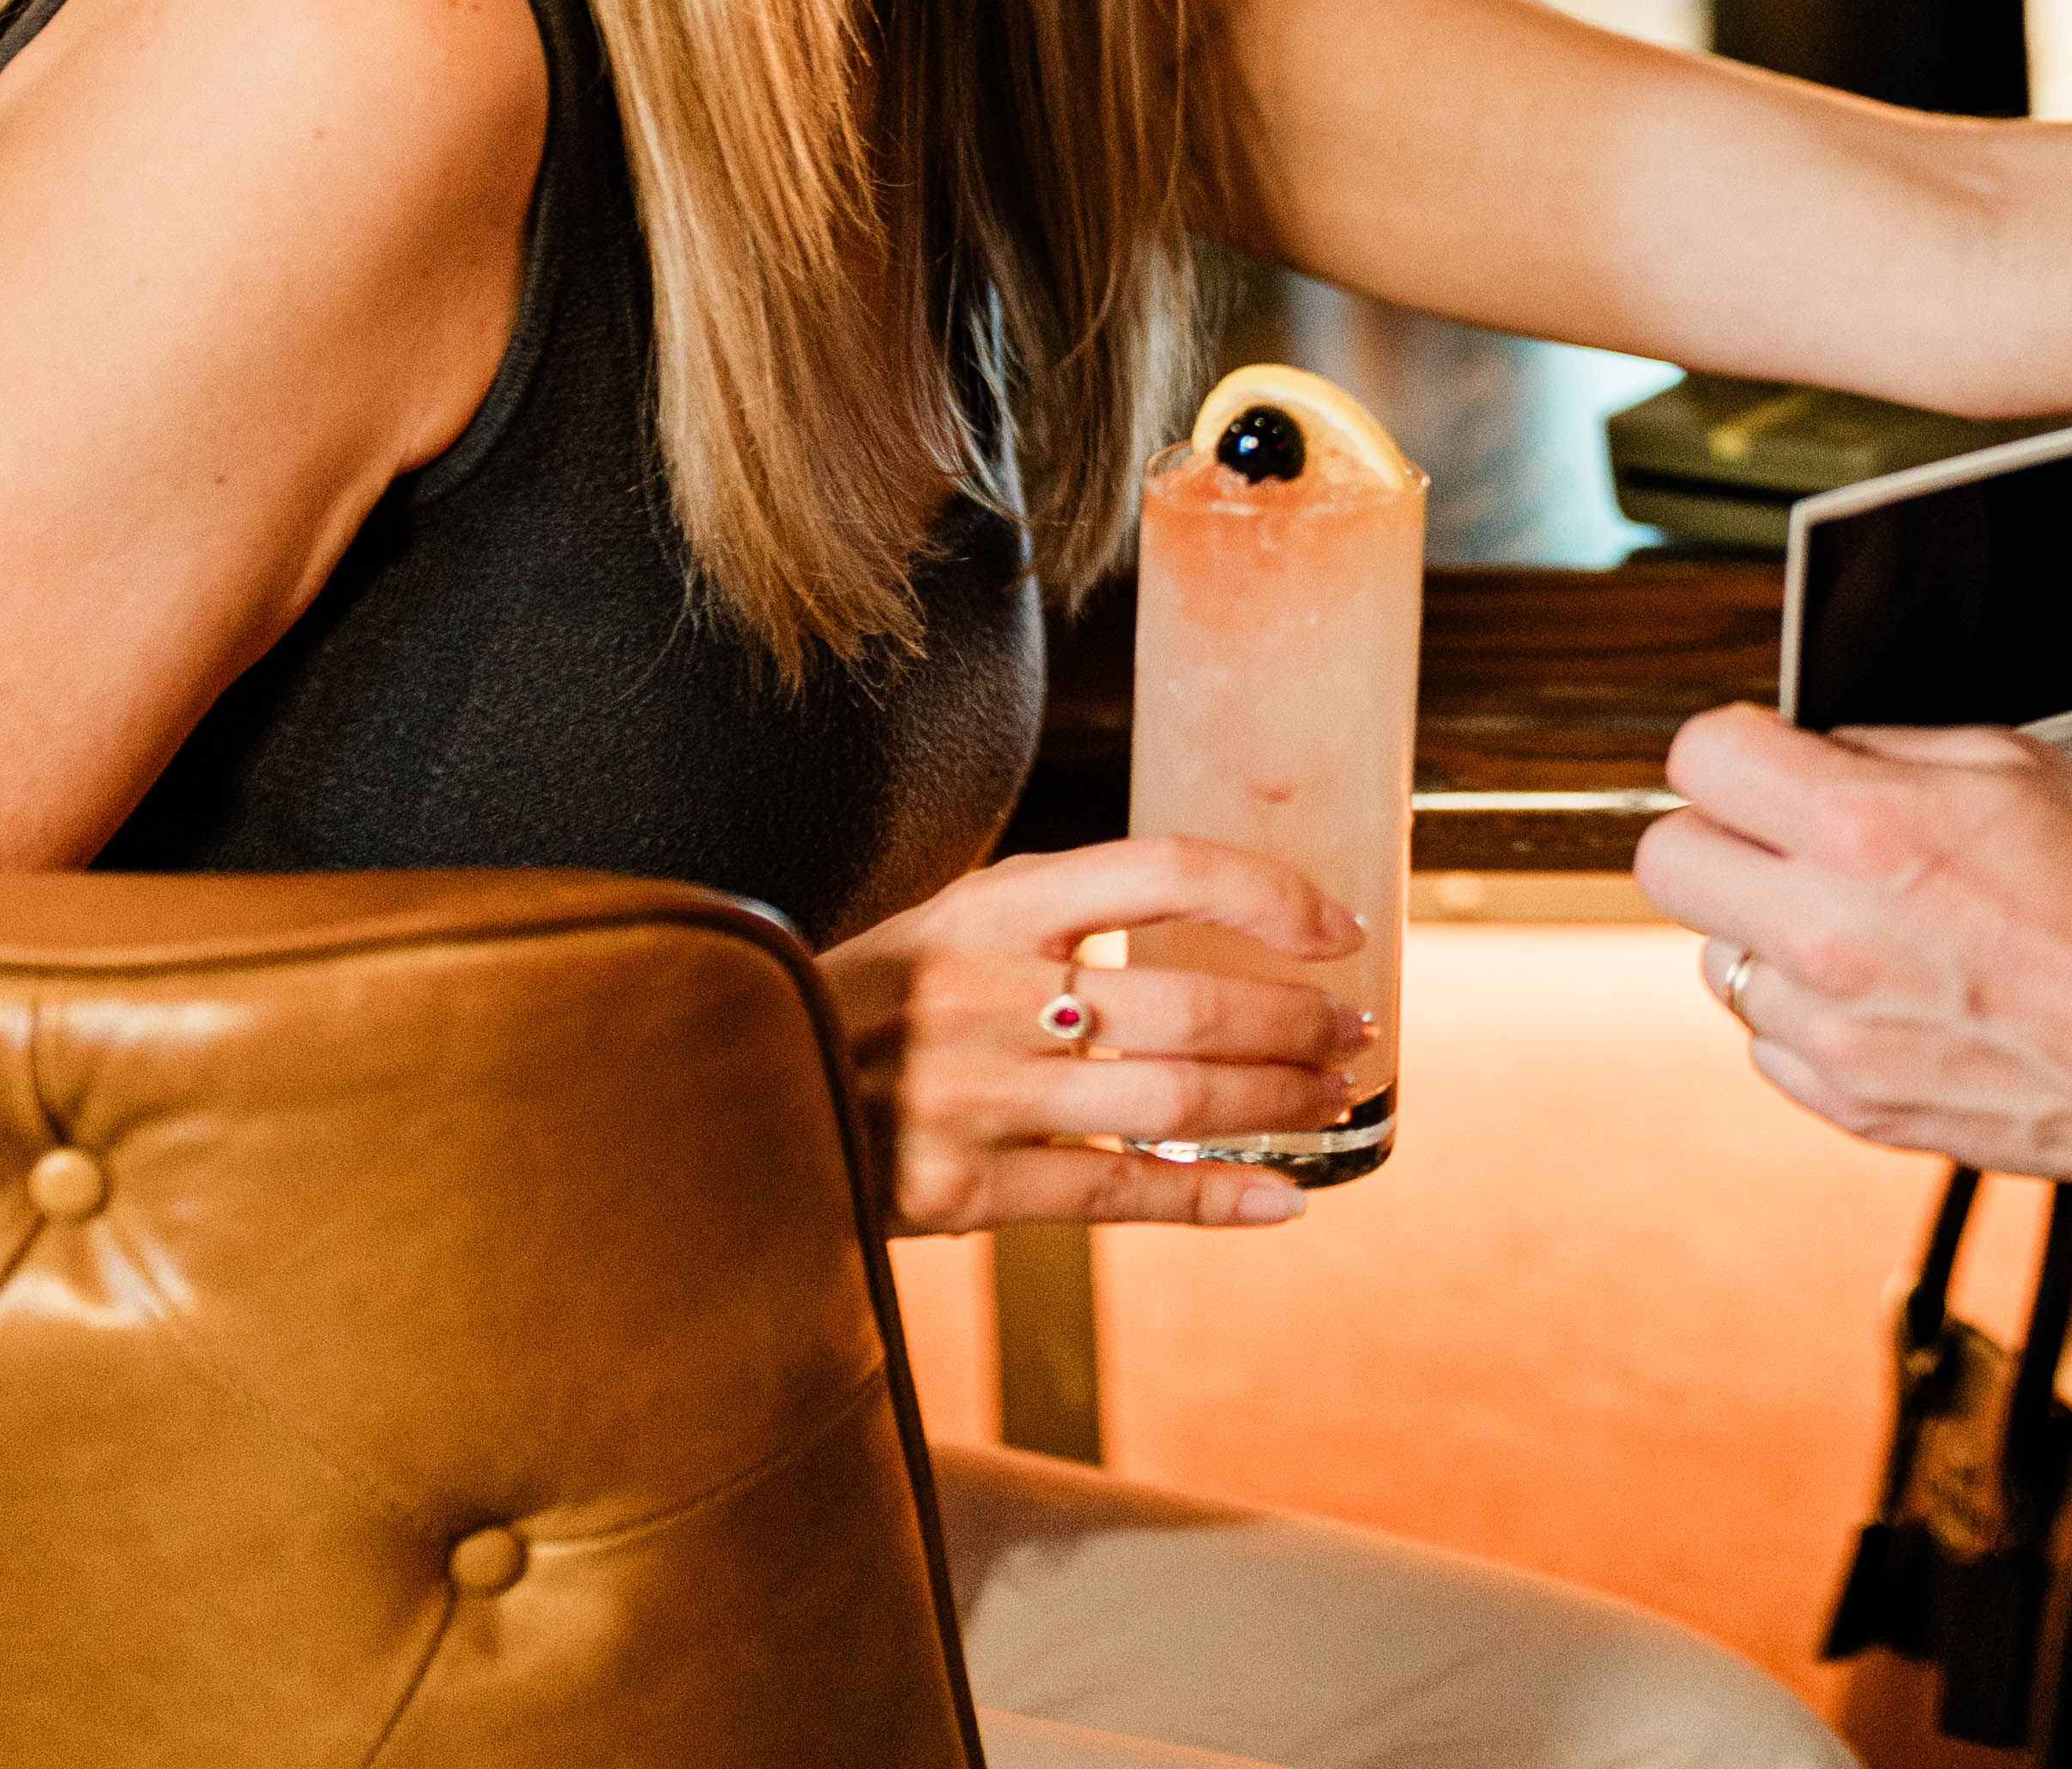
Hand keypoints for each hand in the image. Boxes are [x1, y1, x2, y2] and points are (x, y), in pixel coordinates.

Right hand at [817, 834, 1362, 1235]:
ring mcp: (971, 1094)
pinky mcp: (956, 1189)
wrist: (720, 1095)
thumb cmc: (864, 1007)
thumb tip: (1214, 933)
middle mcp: (985, 990)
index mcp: (990, 905)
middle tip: (1351, 1035)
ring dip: (1276, 1104)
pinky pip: (1115, 1192)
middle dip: (1297, 1023)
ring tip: (1330, 1103)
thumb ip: (1060, 922)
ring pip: (1172, 1099)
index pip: (1166, 871)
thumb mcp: (947, 927)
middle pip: (1192, 1002)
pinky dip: (1212, 1200)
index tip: (1338, 928)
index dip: (1270, 896)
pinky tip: (1278, 1199)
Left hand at [1635, 707, 2071, 1185]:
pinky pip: (1771, 1042)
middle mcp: (1827, 933)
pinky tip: (1886, 995)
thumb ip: (1892, 753)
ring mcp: (1833, 1031)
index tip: (1765, 759)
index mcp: (1865, 830)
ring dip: (1767, 933)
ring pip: (1714, 959)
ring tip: (1860, 927)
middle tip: (1781, 836)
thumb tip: (1818, 751)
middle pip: (1665, 860)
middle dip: (1717, 833)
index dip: (1733, 747)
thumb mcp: (2019, 769)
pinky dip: (1810, 1016)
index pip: (1700, 758)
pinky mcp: (1852, 1105)